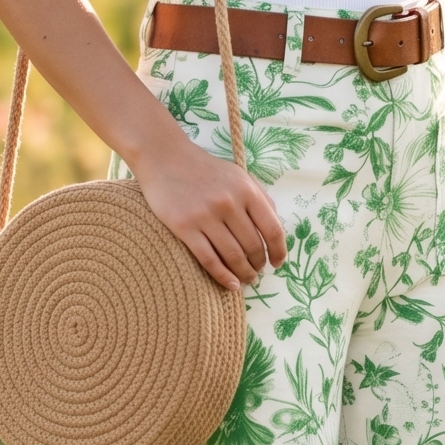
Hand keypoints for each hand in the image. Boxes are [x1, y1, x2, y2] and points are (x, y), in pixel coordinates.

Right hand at [130, 123, 286, 290]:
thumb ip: (260, 197)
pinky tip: (232, 284)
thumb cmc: (205, 170)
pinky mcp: (184, 227)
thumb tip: (276, 227)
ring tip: (247, 279)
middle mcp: (229, 203)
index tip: (277, 262)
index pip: (272, 229)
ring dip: (244, 273)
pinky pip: (209, 259)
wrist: (165, 159)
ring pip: (233, 256)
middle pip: (253, 246)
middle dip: (259, 264)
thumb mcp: (239, 175)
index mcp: (247, 190)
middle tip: (258, 272)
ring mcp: (206, 216)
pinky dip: (224, 276)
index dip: (278, 251)